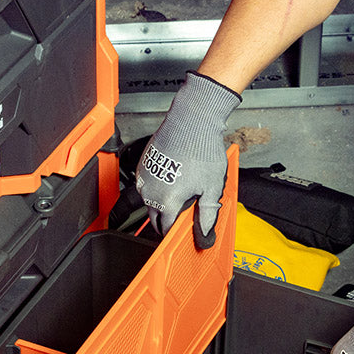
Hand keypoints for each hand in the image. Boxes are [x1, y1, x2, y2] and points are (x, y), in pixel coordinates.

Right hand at [135, 71, 240, 247]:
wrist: (191, 121)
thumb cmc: (202, 149)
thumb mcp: (211, 187)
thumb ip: (207, 215)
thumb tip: (205, 233)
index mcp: (167, 201)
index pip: (166, 228)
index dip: (177, 232)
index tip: (185, 229)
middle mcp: (150, 192)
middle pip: (155, 218)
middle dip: (167, 220)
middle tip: (185, 213)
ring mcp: (143, 179)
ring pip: (149, 202)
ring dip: (161, 203)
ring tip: (181, 191)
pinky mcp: (142, 166)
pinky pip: (146, 186)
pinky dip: (156, 188)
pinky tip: (173, 178)